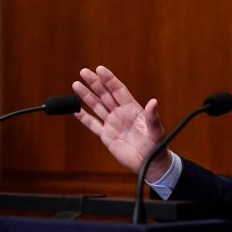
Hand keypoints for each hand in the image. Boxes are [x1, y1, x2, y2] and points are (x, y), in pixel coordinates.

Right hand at [72, 66, 170, 181]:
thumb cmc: (156, 145)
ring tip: (76, 84)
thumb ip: (152, 116)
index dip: (109, 79)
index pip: (118, 90)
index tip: (99, 69)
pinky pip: (92, 124)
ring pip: (97, 106)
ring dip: (86, 96)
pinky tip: (75, 109)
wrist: (149, 163)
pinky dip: (83, 117)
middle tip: (83, 71)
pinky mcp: (106, 136)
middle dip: (95, 83)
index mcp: (133, 108)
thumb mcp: (156, 130)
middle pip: (105, 94)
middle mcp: (121, 113)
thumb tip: (154, 102)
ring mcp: (113, 123)